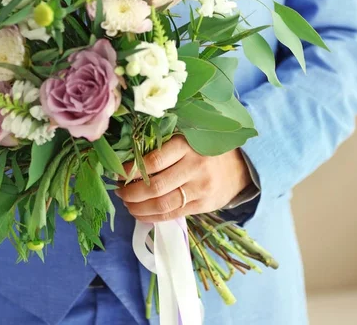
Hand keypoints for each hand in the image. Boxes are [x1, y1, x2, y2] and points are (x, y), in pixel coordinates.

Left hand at [115, 136, 251, 222]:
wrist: (239, 168)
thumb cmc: (205, 150)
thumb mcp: (188, 139)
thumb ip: (165, 147)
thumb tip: (130, 161)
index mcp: (187, 145)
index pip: (153, 161)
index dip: (131, 170)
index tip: (117, 173)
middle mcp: (194, 167)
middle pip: (155, 186)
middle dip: (130, 192)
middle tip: (119, 191)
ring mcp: (199, 188)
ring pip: (162, 204)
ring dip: (138, 208)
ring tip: (128, 204)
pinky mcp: (203, 205)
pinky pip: (172, 215)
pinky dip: (152, 217)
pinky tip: (141, 213)